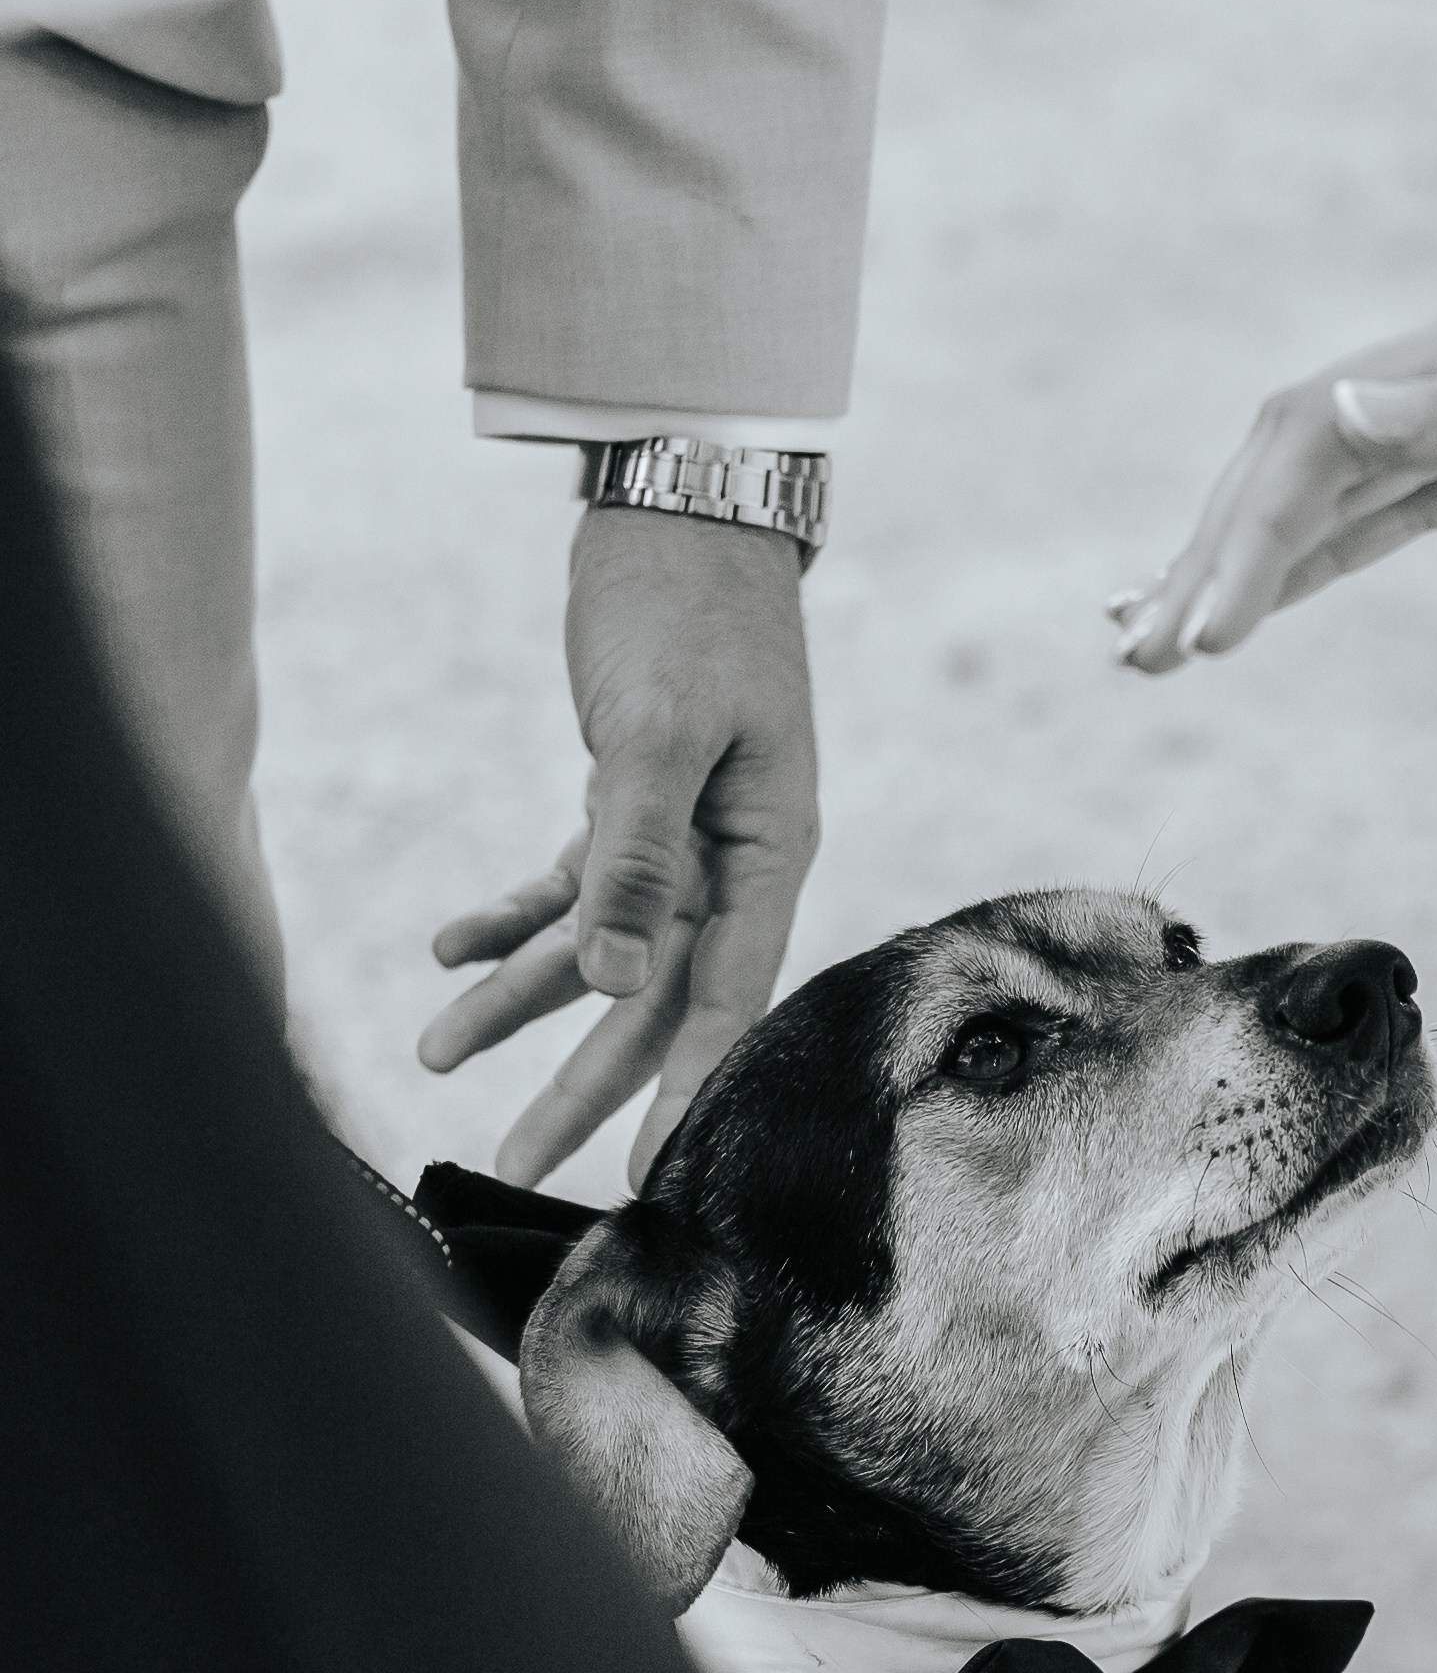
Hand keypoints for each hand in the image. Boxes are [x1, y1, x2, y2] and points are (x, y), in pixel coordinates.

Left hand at [420, 509, 818, 1186]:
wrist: (684, 502)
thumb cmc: (688, 606)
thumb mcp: (658, 724)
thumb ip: (635, 850)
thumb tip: (606, 977)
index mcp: (767, 851)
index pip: (724, 996)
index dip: (684, 1088)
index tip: (641, 1170)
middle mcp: (730, 861)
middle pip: (650, 995)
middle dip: (579, 1079)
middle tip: (517, 1158)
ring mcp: (683, 837)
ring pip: (597, 949)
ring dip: (517, 1001)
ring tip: (434, 1054)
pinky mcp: (630, 801)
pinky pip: (570, 887)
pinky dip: (511, 920)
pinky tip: (451, 950)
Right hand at [1112, 124, 1436, 669]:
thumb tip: (1341, 403)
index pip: (1313, 445)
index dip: (1243, 543)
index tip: (1198, 643)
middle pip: (1292, 468)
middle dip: (1207, 563)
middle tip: (1132, 661)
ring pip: (1330, 498)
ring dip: (1239, 566)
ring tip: (1152, 639)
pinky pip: (1397, 517)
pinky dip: (1319, 561)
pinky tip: (1277, 596)